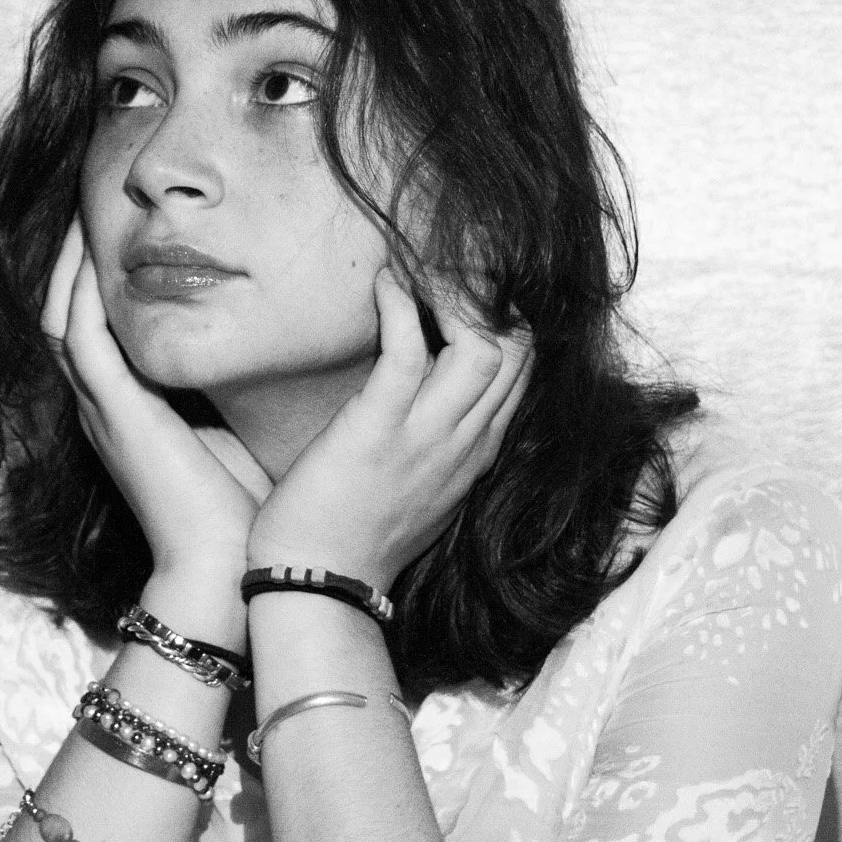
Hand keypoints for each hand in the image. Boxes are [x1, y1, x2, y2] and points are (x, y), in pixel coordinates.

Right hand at [42, 217, 272, 576]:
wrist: (229, 574)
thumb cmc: (244, 515)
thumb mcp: (237, 432)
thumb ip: (235, 389)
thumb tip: (271, 344)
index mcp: (130, 410)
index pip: (97, 329)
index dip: (99, 279)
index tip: (122, 229)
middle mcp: (105, 405)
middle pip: (66, 313)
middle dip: (75, 257)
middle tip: (89, 200)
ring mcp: (104, 409)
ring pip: (62, 317)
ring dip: (70, 262)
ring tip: (83, 207)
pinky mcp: (115, 413)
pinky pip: (80, 337)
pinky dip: (80, 291)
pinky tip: (91, 251)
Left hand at [246, 266, 533, 593]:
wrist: (318, 582)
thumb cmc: (356, 533)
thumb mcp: (423, 488)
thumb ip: (441, 441)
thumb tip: (430, 389)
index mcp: (478, 451)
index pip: (523, 369)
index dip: (507, 318)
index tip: (473, 282)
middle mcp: (467, 441)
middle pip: (521, 351)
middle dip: (496, 295)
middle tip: (452, 259)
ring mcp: (428, 436)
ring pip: (485, 347)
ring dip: (459, 295)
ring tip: (424, 266)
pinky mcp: (380, 429)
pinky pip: (409, 350)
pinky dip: (401, 305)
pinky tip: (385, 282)